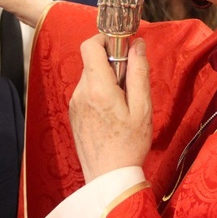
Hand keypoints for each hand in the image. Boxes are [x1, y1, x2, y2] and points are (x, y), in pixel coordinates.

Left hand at [69, 36, 151, 182]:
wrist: (108, 178)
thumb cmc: (130, 145)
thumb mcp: (142, 107)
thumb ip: (139, 72)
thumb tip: (137, 44)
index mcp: (97, 88)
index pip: (90, 45)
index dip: (106, 40)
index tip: (123, 48)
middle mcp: (80, 92)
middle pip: (92, 61)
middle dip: (111, 63)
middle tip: (130, 83)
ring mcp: (74, 103)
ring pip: (90, 76)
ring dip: (106, 80)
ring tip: (122, 104)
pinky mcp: (74, 113)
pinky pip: (87, 91)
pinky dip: (100, 93)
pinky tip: (112, 113)